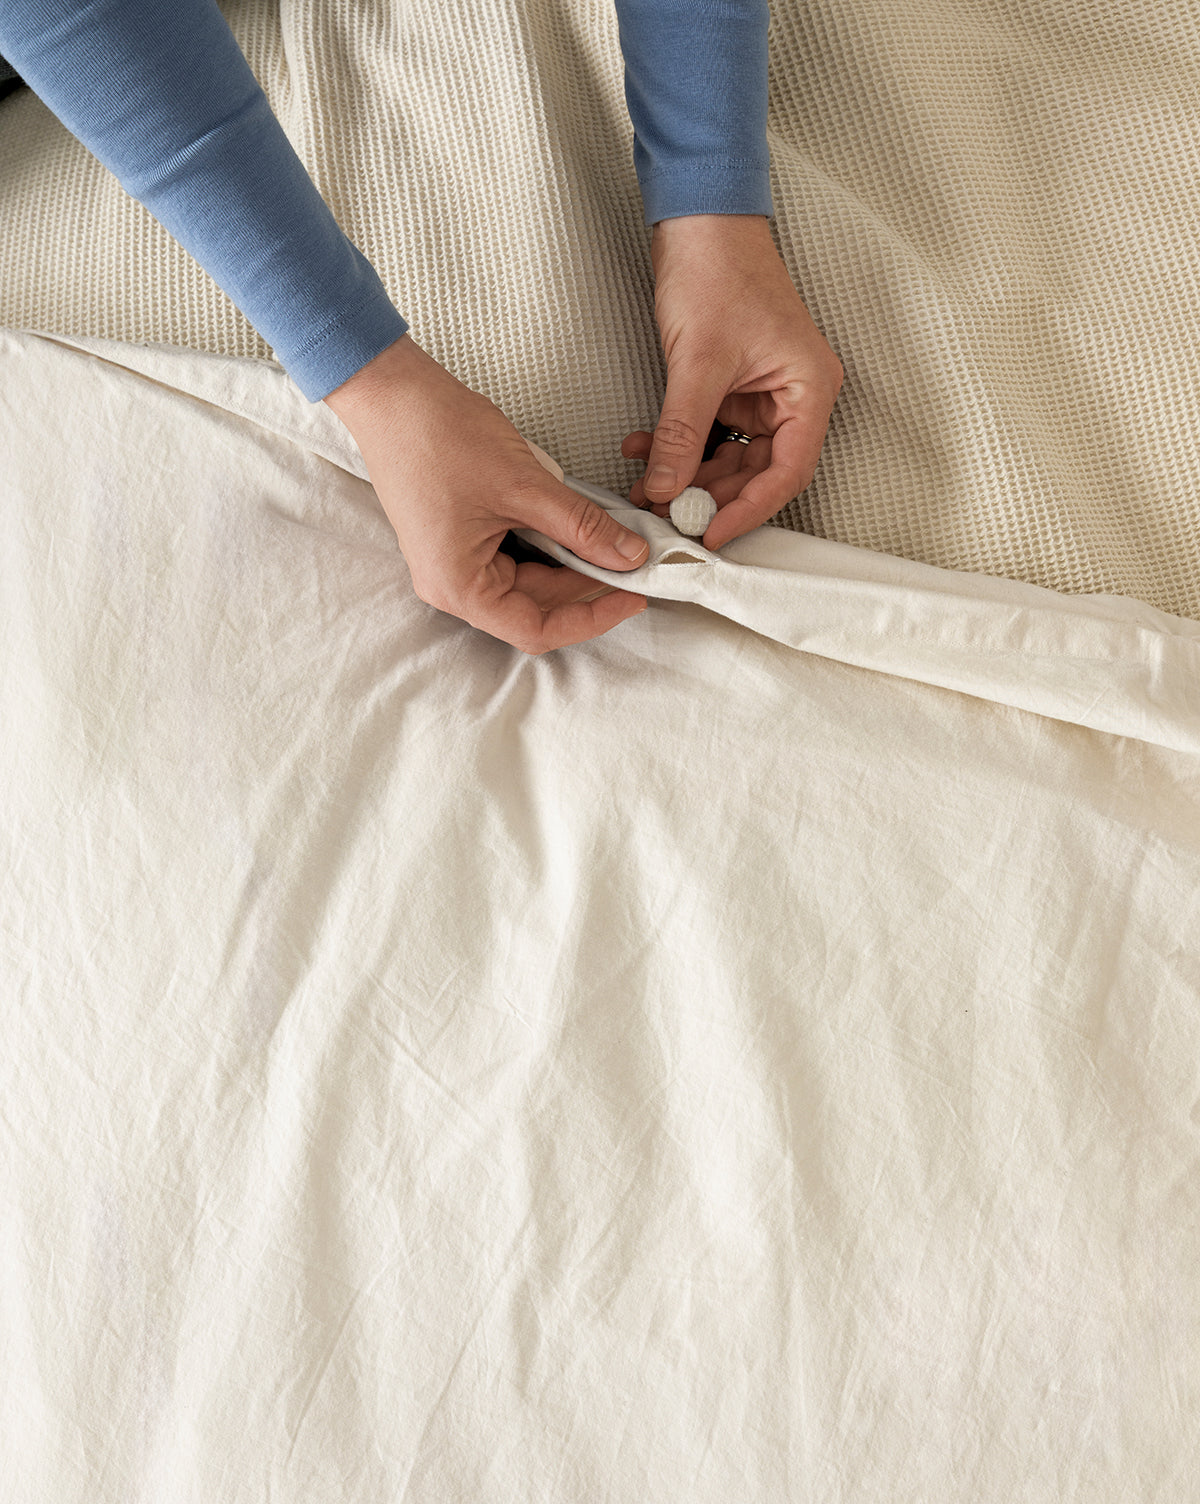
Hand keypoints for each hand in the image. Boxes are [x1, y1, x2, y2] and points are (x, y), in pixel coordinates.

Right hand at [324, 335, 649, 654]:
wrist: (392, 391)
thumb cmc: (439, 436)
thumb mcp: (525, 486)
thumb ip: (583, 527)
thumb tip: (630, 556)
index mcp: (459, 587)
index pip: (536, 629)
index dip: (591, 617)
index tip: (632, 595)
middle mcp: (452, 584)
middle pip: (535, 607)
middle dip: (586, 585)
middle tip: (632, 558)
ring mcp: (454, 561)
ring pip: (528, 581)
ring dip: (570, 563)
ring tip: (609, 537)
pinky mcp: (460, 537)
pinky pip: (514, 554)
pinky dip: (548, 543)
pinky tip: (575, 523)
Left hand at [621, 214, 843, 550]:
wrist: (698, 216)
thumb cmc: (719, 266)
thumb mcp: (697, 361)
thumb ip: (683, 432)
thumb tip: (668, 487)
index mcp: (809, 389)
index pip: (788, 471)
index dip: (749, 510)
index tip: (711, 534)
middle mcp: (793, 396)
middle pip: (759, 471)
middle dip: (710, 496)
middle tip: (668, 516)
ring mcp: (762, 393)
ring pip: (730, 457)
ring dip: (687, 475)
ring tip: (646, 487)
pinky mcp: (732, 386)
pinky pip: (709, 432)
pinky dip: (678, 446)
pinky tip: (643, 450)